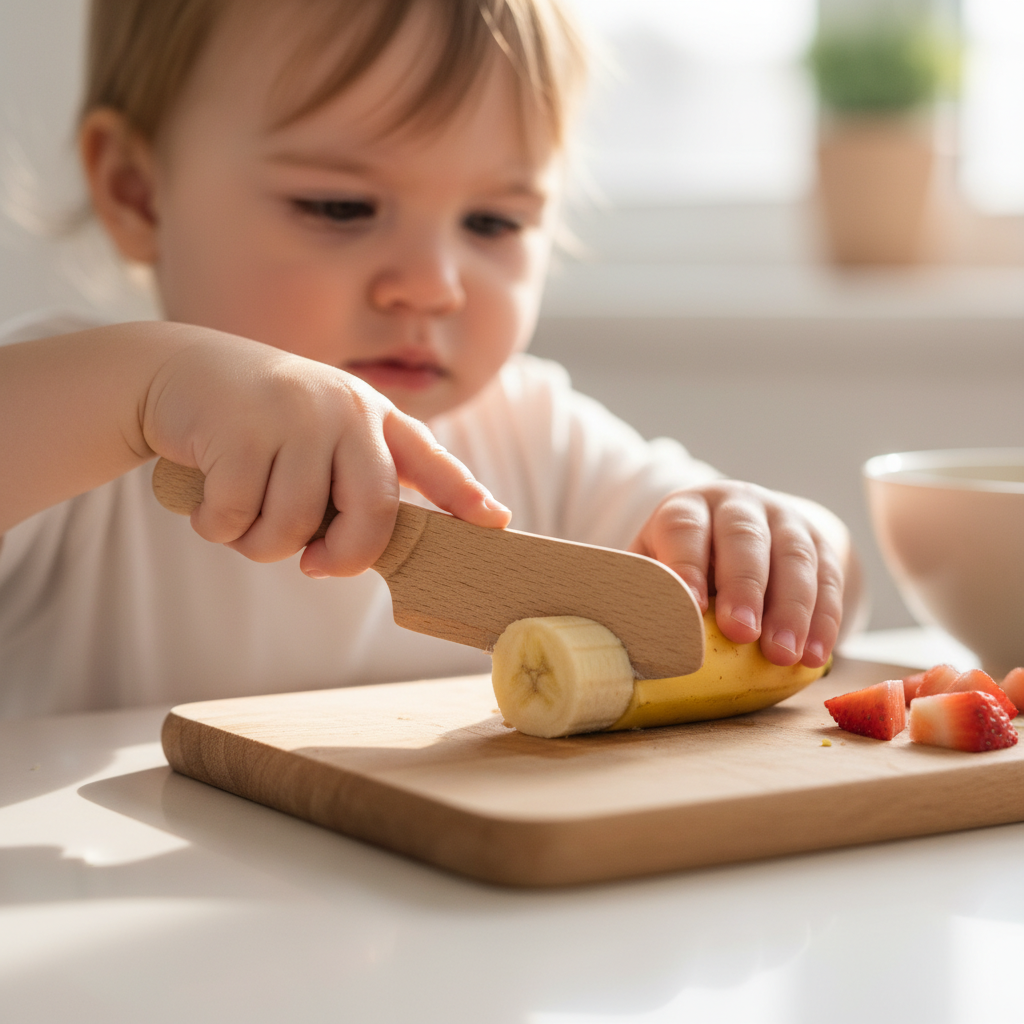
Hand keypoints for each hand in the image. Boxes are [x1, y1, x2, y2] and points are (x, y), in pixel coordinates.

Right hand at [143, 328, 508, 576]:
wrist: (180, 371)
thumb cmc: (261, 423)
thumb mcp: (318, 436)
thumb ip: (352, 482)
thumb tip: (375, 552)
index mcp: (371, 415)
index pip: (428, 459)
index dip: (463, 494)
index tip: (494, 523)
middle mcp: (344, 410)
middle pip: (372, 514)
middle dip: (343, 557)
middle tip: (314, 566)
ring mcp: (294, 416)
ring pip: (294, 528)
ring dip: (259, 544)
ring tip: (241, 512)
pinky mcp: (240, 430)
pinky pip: (237, 518)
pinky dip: (217, 527)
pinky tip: (208, 497)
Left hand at [629, 481, 848, 667]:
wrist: (746, 534)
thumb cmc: (686, 564)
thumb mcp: (657, 565)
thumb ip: (641, 590)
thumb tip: (609, 634)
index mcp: (688, 508)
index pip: (685, 528)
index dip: (687, 564)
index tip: (691, 605)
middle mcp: (738, 505)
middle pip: (744, 537)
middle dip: (745, 586)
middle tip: (742, 633)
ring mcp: (784, 519)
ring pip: (794, 556)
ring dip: (792, 609)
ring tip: (784, 656)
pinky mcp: (821, 543)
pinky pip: (829, 578)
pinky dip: (825, 619)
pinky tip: (816, 654)